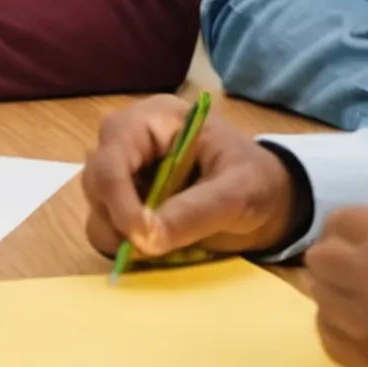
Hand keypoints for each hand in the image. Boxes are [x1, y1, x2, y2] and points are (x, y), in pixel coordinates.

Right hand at [83, 103, 299, 260]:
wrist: (272, 202)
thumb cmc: (258, 183)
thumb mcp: (238, 194)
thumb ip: (193, 213)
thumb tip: (145, 240)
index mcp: (155, 120)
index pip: (112, 155)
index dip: (118, 199)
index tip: (142, 239)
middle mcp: (131, 141)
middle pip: (95, 180)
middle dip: (119, 219)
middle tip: (153, 246)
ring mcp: (126, 172)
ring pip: (96, 207)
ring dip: (120, 235)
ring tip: (163, 245)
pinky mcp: (127, 201)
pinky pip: (107, 226)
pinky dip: (125, 245)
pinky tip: (158, 246)